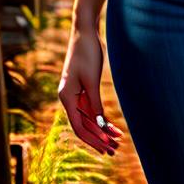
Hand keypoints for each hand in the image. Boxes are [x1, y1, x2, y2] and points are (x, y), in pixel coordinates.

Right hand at [57, 26, 123, 156]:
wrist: (85, 32)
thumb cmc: (87, 52)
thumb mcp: (91, 79)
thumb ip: (94, 103)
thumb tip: (99, 124)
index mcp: (66, 97)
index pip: (79, 126)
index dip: (92, 139)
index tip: (105, 149)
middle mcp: (69, 98)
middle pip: (84, 125)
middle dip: (99, 138)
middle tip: (114, 150)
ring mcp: (76, 94)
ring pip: (89, 118)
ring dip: (102, 130)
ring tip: (117, 141)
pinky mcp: (84, 89)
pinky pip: (92, 109)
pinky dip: (102, 118)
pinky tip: (113, 127)